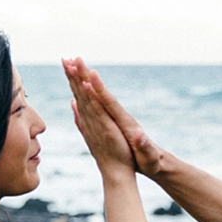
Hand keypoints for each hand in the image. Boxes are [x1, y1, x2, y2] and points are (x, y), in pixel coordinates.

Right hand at [71, 61, 173, 176]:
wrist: (153, 162)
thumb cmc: (150, 161)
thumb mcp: (149, 156)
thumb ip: (144, 145)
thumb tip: (139, 134)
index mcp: (124, 122)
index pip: (109, 102)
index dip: (99, 89)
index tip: (91, 74)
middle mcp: (117, 115)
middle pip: (98, 92)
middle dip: (85, 75)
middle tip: (71, 59)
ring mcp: (112, 117)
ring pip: (93, 94)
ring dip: (81, 78)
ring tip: (69, 64)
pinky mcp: (109, 121)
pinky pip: (94, 104)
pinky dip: (85, 94)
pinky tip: (78, 86)